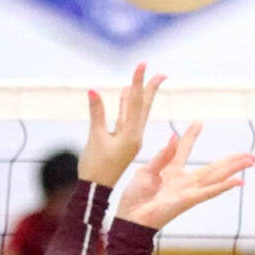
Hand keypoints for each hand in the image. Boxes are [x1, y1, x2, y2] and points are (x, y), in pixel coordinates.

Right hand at [78, 62, 162, 187]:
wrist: (95, 190)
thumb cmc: (95, 167)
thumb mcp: (94, 138)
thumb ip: (96, 114)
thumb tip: (93, 91)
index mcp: (131, 135)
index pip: (135, 103)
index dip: (138, 82)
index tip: (142, 64)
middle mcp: (134, 136)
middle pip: (143, 107)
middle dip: (151, 89)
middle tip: (161, 74)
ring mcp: (130, 140)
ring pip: (136, 113)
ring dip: (139, 96)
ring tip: (144, 81)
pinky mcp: (124, 144)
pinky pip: (128, 120)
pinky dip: (127, 107)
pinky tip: (126, 97)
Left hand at [114, 123, 253, 230]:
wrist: (130, 218)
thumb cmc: (135, 198)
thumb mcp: (146, 170)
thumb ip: (163, 155)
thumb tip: (174, 137)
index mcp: (170, 171)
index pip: (184, 149)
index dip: (190, 136)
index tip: (199, 122)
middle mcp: (183, 181)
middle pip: (212, 167)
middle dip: (231, 160)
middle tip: (248, 153)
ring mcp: (188, 191)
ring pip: (216, 177)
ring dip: (234, 168)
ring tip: (251, 160)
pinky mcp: (188, 200)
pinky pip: (209, 192)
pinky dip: (224, 186)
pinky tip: (239, 181)